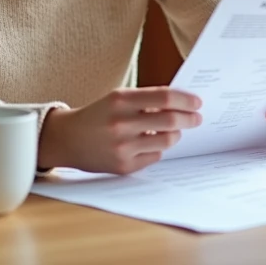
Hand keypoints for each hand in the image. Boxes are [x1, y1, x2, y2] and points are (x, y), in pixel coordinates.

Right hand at [39, 87, 201, 174]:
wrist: (68, 139)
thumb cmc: (99, 115)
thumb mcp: (118, 98)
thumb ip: (147, 99)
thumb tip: (182, 103)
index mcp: (121, 100)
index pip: (164, 97)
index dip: (186, 100)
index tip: (197, 102)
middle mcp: (121, 123)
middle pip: (170, 121)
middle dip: (189, 119)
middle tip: (197, 118)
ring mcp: (122, 147)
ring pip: (166, 141)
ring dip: (175, 134)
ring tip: (174, 131)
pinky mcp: (123, 166)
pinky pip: (155, 157)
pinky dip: (158, 149)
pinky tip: (152, 144)